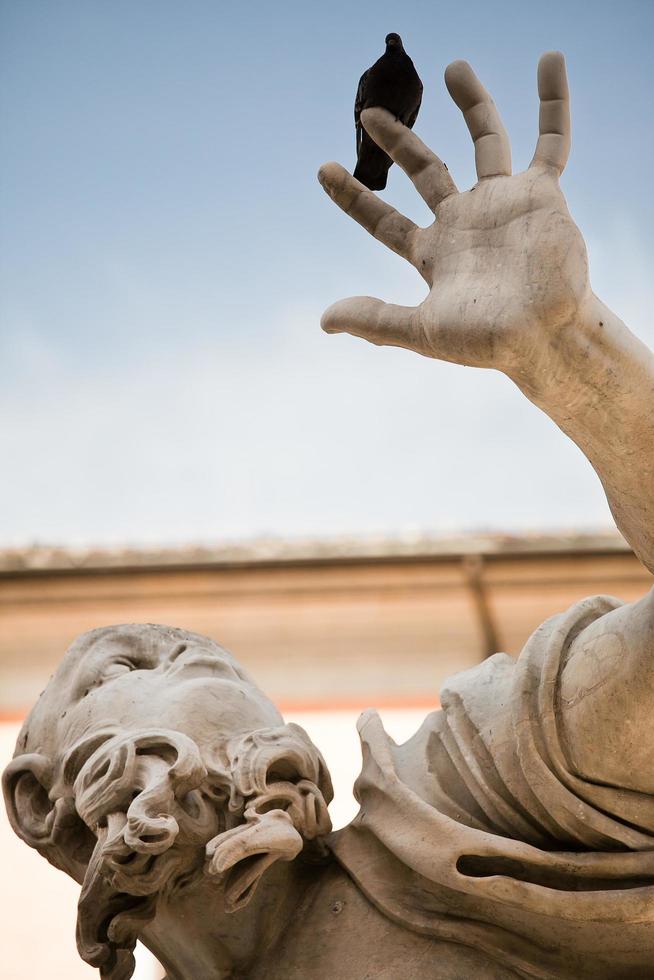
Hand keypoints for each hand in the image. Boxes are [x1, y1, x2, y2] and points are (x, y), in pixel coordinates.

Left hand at [319, 53, 587, 379]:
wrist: (545, 338)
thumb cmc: (487, 342)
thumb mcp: (421, 331)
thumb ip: (375, 320)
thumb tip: (324, 320)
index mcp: (433, 253)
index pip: (383, 219)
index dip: (354, 195)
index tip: (323, 168)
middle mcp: (464, 221)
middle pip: (426, 169)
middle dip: (398, 142)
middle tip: (368, 114)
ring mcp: (502, 203)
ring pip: (485, 140)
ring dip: (472, 104)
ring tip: (452, 67)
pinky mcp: (542, 194)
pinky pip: (551, 141)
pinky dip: (552, 103)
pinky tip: (548, 63)